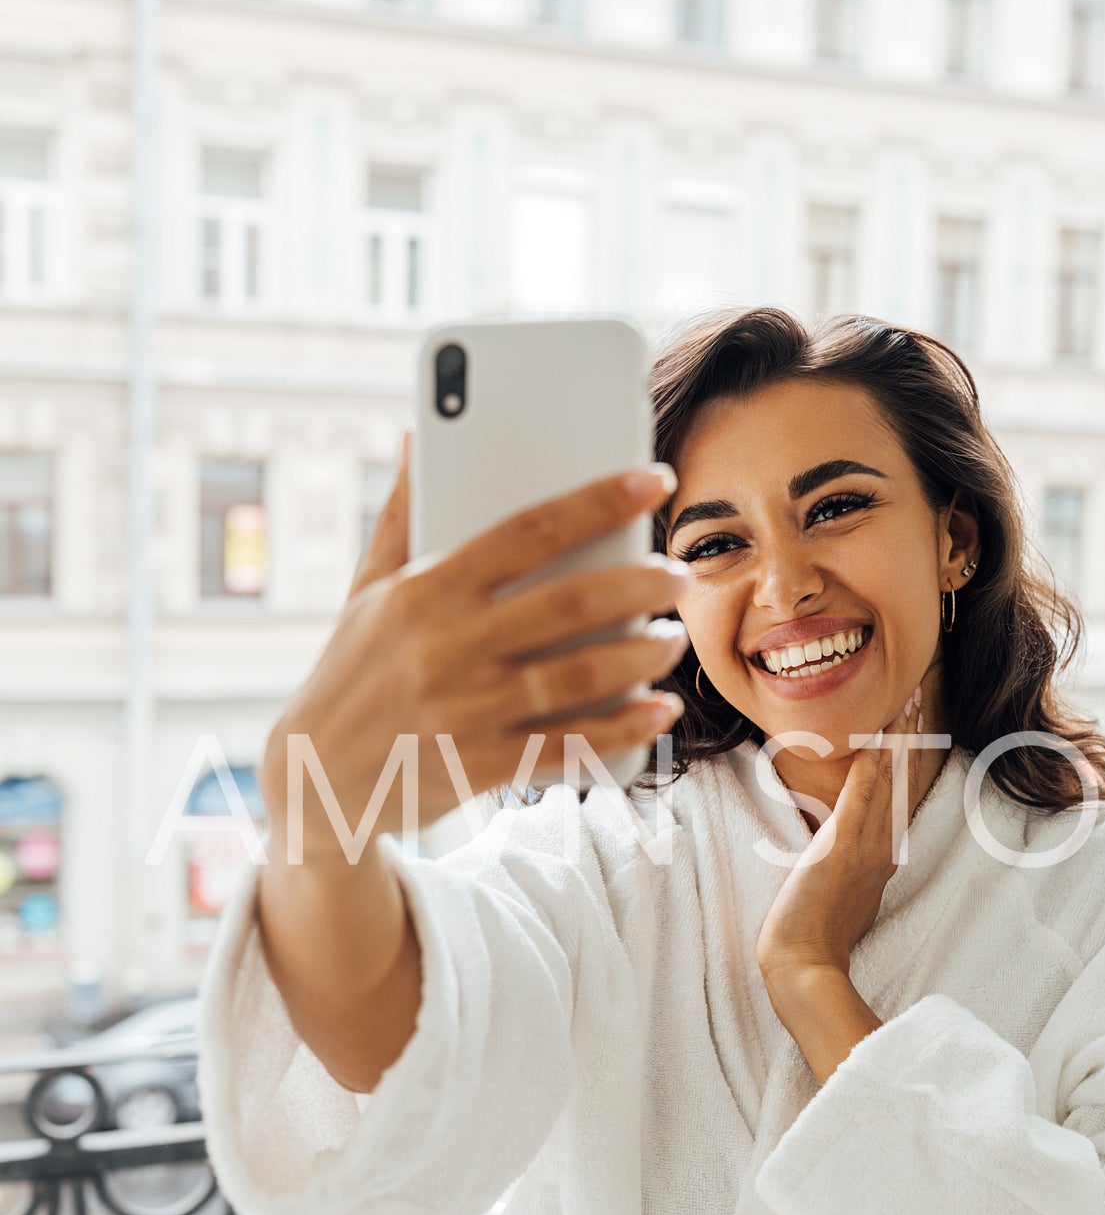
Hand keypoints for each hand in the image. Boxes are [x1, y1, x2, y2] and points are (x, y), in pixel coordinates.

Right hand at [258, 433, 692, 867]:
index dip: (597, 500)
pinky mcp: (479, 766)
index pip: (526, 530)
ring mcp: (464, 710)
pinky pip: (567, 744)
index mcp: (424, 590)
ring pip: (578, 677)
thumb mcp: (367, 589)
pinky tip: (659, 711)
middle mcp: (446, 646)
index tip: (653, 477)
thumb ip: (404, 514)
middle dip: (639, 585)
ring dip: (640, 656)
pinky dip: (621, 729)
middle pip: (568, 603)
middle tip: (679, 576)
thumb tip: (421, 433)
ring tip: (672, 640)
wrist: (316, 780)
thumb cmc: (354, 671)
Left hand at [756, 686, 927, 987]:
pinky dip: (871, 767)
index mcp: (882, 858)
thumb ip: (850, 870)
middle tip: (920, 695)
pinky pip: (860, 799)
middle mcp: (882, 848)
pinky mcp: (841, 848)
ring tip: (909, 701)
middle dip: (911, 737)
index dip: (909, 760)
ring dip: (899, 739)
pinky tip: (878, 739)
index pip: (899, 797)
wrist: (805, 966)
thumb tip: (843, 854)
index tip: (912, 726)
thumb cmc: (814, 939)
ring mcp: (865, 848)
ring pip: (889, 782)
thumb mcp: (841, 896)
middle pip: (902, 782)